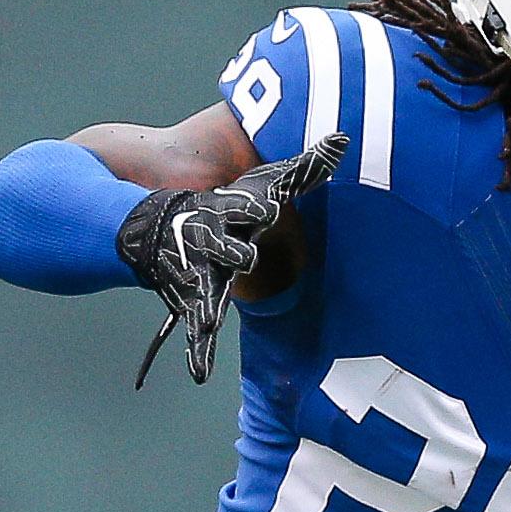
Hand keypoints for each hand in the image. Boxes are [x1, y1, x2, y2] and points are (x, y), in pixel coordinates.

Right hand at [117, 133, 346, 386]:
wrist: (167, 228)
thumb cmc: (231, 203)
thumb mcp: (268, 183)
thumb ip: (308, 166)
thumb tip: (344, 137)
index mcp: (231, 212)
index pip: (246, 208)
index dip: (257, 207)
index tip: (269, 205)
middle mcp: (214, 243)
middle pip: (227, 249)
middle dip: (234, 252)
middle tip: (244, 256)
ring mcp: (202, 275)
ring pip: (206, 293)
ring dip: (207, 308)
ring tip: (206, 323)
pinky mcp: (195, 301)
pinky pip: (195, 332)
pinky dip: (197, 353)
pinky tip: (199, 374)